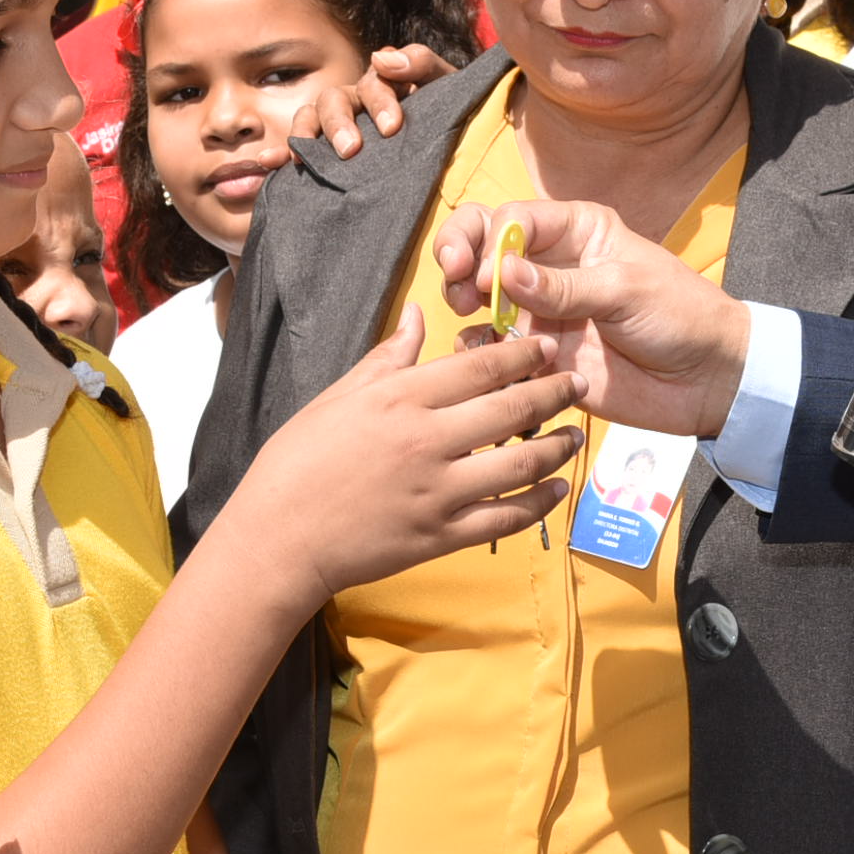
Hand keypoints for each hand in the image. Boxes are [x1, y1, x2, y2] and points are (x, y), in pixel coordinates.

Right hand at [209, 316, 578, 606]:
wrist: (278, 539)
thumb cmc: (296, 464)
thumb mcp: (337, 397)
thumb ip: (388, 357)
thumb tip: (420, 314)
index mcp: (399, 400)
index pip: (480, 368)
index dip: (522, 355)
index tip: (546, 347)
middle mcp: (426, 441)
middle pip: (511, 410)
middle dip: (553, 393)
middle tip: (575, 383)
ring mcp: (437, 492)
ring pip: (519, 465)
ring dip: (556, 448)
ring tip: (574, 435)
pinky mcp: (441, 536)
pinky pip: (506, 518)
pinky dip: (538, 504)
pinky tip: (556, 490)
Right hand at [292, 42, 456, 159]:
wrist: (454, 151)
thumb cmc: (448, 113)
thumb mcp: (445, 85)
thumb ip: (422, 63)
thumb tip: (382, 57)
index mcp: (382, 84)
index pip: (373, 83)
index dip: (380, 101)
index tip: (392, 127)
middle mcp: (354, 102)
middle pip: (334, 101)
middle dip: (339, 124)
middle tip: (351, 150)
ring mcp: (336, 127)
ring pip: (309, 119)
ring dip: (305, 134)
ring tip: (304, 157)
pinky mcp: (325, 154)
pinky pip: (296, 149)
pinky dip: (279, 153)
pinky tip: (269, 162)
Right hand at [434, 199, 749, 438]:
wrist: (706, 380)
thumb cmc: (680, 316)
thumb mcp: (626, 290)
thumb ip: (564, 286)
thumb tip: (502, 272)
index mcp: (575, 231)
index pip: (510, 218)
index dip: (489, 241)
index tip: (486, 275)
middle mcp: (549, 265)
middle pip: (481, 244)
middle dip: (457, 254)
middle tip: (454, 280)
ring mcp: (540, 310)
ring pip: (476, 295)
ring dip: (460, 300)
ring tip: (466, 316)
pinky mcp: (537, 354)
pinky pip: (491, 348)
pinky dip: (476, 349)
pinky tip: (485, 356)